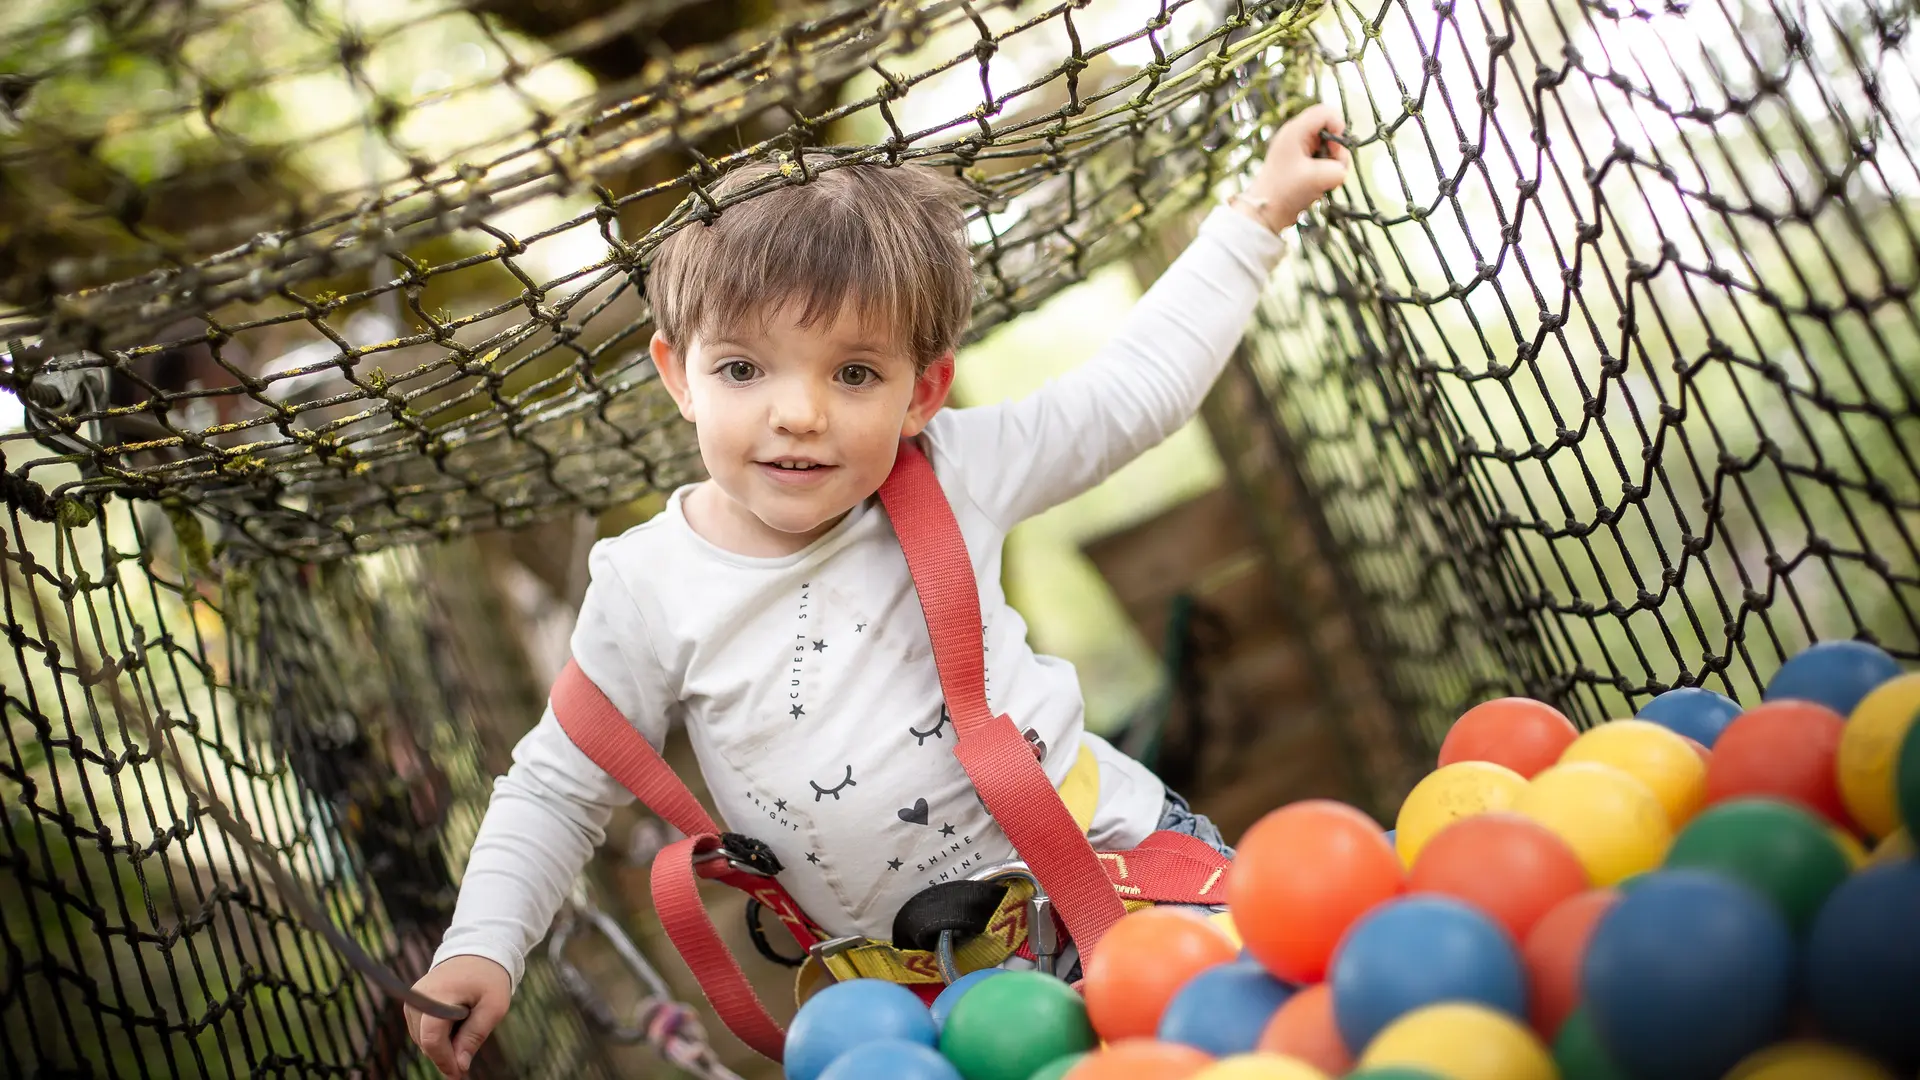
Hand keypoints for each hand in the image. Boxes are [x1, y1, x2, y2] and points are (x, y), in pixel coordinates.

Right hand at [405, 956, 511, 1078]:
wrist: (479, 950)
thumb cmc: (489, 978)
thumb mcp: (493, 1007)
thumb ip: (474, 1036)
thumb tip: (459, 1066)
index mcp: (438, 995)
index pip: (432, 1038)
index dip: (445, 1060)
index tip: (459, 1073)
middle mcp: (418, 997)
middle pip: (426, 1042)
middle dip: (446, 1052)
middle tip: (469, 1044)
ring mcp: (413, 998)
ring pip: (422, 1039)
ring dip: (443, 1042)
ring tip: (466, 1021)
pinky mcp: (413, 1001)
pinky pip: (422, 1029)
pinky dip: (438, 1033)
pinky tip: (457, 1020)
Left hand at [1233, 103, 1350, 233]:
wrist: (1266, 210)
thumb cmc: (1285, 191)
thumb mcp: (1316, 178)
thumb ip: (1338, 169)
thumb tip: (1341, 168)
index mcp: (1295, 131)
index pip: (1326, 112)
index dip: (1338, 126)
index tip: (1337, 149)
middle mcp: (1296, 135)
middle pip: (1329, 128)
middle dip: (1336, 148)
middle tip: (1332, 166)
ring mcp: (1298, 148)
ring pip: (1327, 145)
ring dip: (1332, 161)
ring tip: (1324, 179)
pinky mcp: (1300, 160)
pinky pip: (1321, 157)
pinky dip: (1325, 168)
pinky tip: (1318, 181)